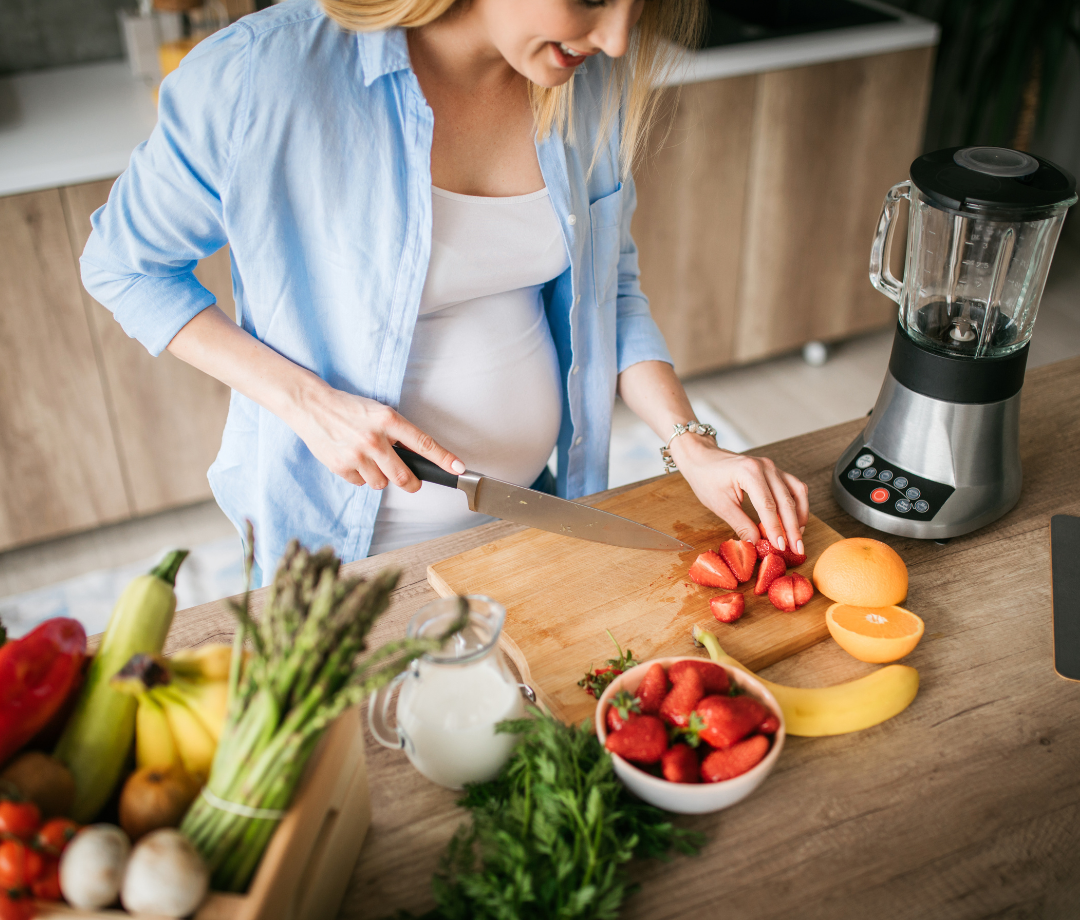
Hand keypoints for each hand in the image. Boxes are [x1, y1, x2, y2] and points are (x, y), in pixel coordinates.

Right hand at [292, 383, 463, 490]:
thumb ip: (397, 433)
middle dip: (412, 483)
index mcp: (388, 420)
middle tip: (412, 482)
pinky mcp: (341, 467)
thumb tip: (417, 455)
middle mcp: (374, 439)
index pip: (423, 443)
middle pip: (404, 477)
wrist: (311, 406)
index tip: (458, 469)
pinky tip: (353, 460)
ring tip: (369, 460)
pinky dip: (360, 476)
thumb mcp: (378, 412)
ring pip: (381, 483)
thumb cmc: (349, 408)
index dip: (443, 458)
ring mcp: (357, 455)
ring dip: (380, 477)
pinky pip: (361, 483)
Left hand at [668, 433, 809, 554]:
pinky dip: (797, 504)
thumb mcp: (720, 506)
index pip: (768, 506)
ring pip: (796, 492)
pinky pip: (794, 486)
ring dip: (800, 515)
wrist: (702, 458)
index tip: (781, 547)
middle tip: (797, 549)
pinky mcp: (774, 471)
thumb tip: (757, 544)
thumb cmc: (706, 478)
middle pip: (786, 501)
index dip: (776, 529)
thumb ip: (741, 525)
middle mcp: (765, 467)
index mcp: (749, 472)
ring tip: (798, 535)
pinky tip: (796, 519)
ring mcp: (772, 467)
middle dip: (793, 528)